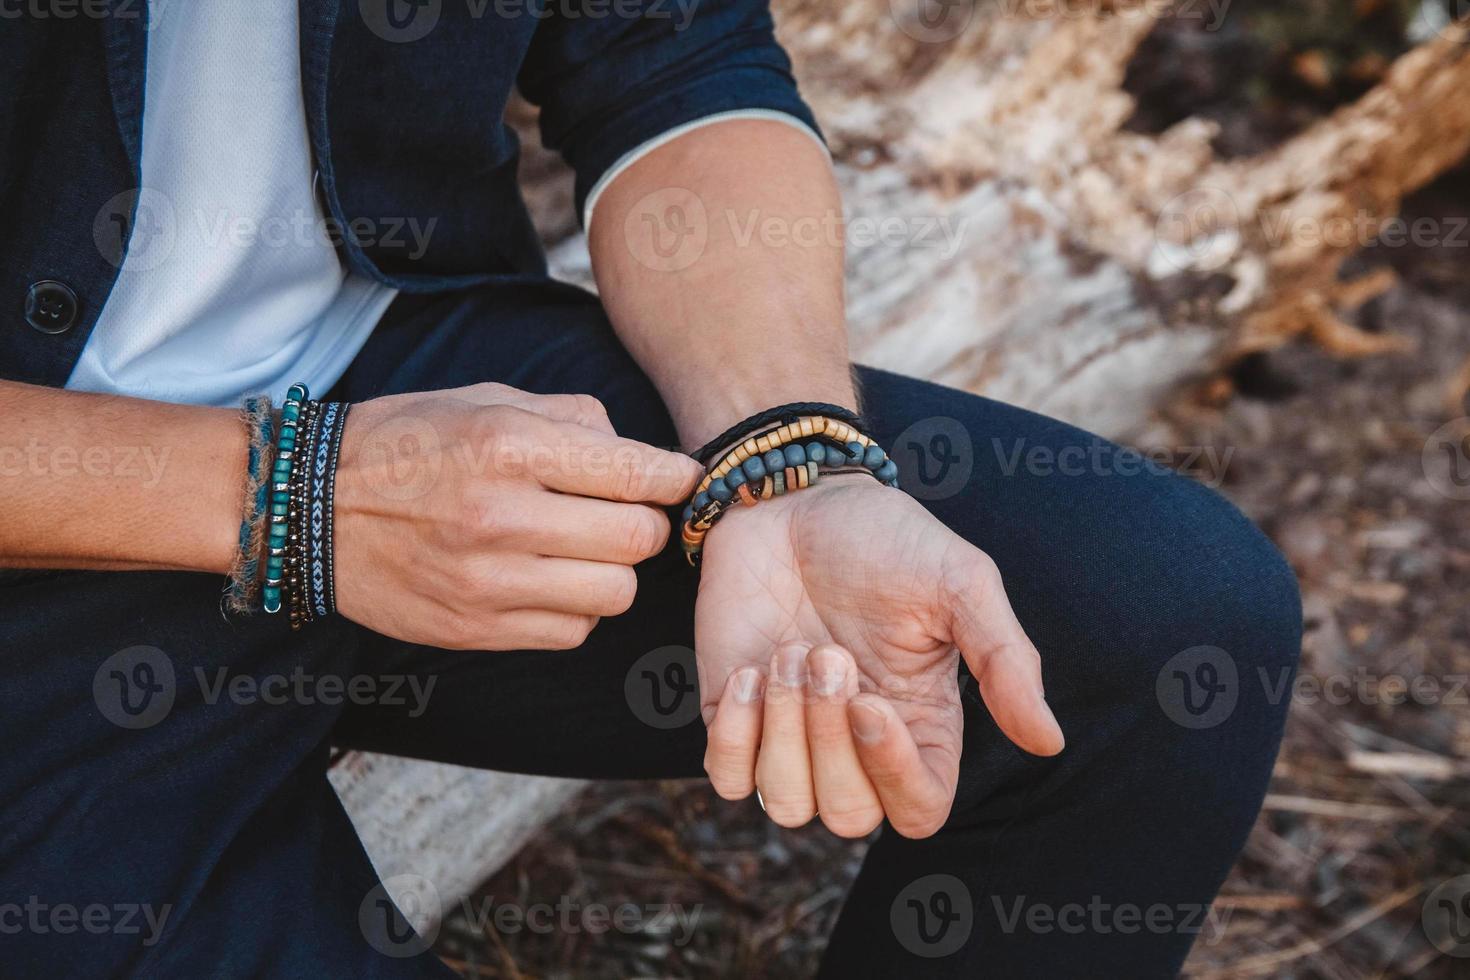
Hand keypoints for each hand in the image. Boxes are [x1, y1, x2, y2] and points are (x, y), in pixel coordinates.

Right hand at [333, 383, 701, 649]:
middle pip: (638, 540)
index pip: (636, 473)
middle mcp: (502, 515)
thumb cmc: (408, 442)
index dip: (675, 477)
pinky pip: (572, 632)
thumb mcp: (486, 400)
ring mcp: (487, 581)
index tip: (678, 478)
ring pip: (614, 594)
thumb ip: (573, 420)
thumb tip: (643, 455)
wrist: (309, 507)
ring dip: (614, 571)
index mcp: (510, 446)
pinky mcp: (475, 629)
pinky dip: (577, 609)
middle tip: (625, 512)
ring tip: (584, 550)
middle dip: (645, 524)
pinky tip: (550, 581)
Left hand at [697, 476, 1063, 838]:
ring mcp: (790, 736)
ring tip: (790, 651)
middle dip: (830, 739)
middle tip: (826, 652)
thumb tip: (1049, 741)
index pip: (919, 810)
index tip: (872, 704)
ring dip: (785, 731)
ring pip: (786, 803)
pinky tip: (752, 668)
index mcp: (921, 724)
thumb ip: (1004, 662)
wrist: (795, 496)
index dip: (896, 775)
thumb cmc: (885, 538)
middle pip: (849, 816)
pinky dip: (737, 734)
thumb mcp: (962, 584)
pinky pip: (726, 776)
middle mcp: (857, 744)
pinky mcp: (734, 716)